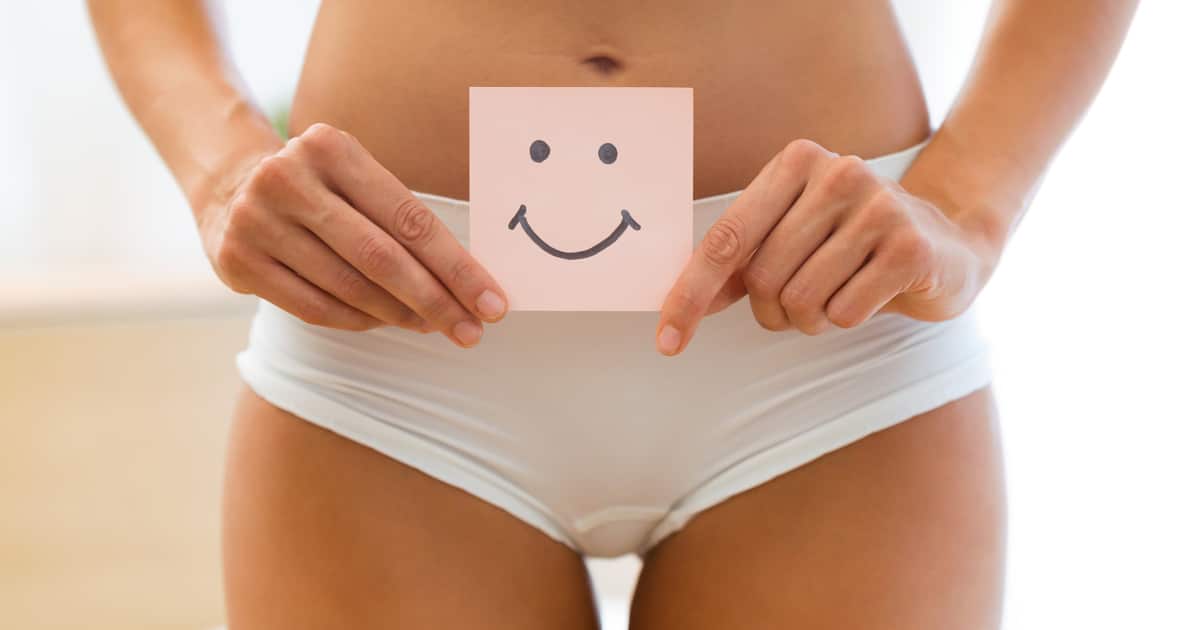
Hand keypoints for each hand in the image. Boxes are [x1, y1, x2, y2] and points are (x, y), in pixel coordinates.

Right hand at [197, 123, 508, 347]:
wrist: (228, 185)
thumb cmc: (322, 188)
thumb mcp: (355, 176)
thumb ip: (402, 218)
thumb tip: (470, 282)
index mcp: (331, 149)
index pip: (410, 219)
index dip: (457, 267)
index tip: (492, 303)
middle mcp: (288, 179)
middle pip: (382, 257)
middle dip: (436, 301)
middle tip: (472, 331)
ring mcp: (256, 221)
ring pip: (350, 288)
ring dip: (400, 315)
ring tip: (432, 325)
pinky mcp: (237, 261)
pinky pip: (316, 308)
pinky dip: (359, 321)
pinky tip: (385, 322)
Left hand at [655, 138, 996, 355]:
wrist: (949, 241)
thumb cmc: (852, 245)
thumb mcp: (791, 239)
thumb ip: (738, 265)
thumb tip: (676, 305)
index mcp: (795, 163)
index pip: (724, 240)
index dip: (690, 295)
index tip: (667, 341)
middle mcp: (837, 172)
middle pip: (762, 279)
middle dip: (773, 311)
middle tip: (802, 303)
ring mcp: (879, 206)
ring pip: (801, 300)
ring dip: (810, 319)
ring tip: (839, 295)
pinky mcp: (910, 247)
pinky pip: (844, 313)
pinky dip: (848, 319)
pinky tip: (873, 294)